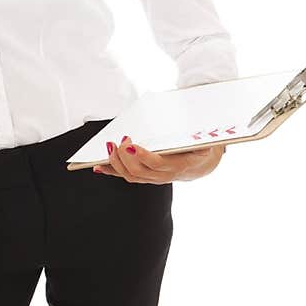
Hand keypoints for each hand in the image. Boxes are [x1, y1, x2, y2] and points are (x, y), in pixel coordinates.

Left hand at [93, 134, 226, 182]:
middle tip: (119, 142)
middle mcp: (164, 176)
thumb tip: (201, 127)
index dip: (142, 157)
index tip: (130, 145)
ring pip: (130, 176)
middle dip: (124, 158)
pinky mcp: (145, 177)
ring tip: (108, 147)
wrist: (200, 164)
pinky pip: (126, 176)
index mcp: (179, 165)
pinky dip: (112, 171)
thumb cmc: (199, 147)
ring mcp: (153, 178)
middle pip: (139, 172)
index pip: (157, 164)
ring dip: (116, 163)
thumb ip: (202, 137)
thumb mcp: (206, 141)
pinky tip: (99, 166)